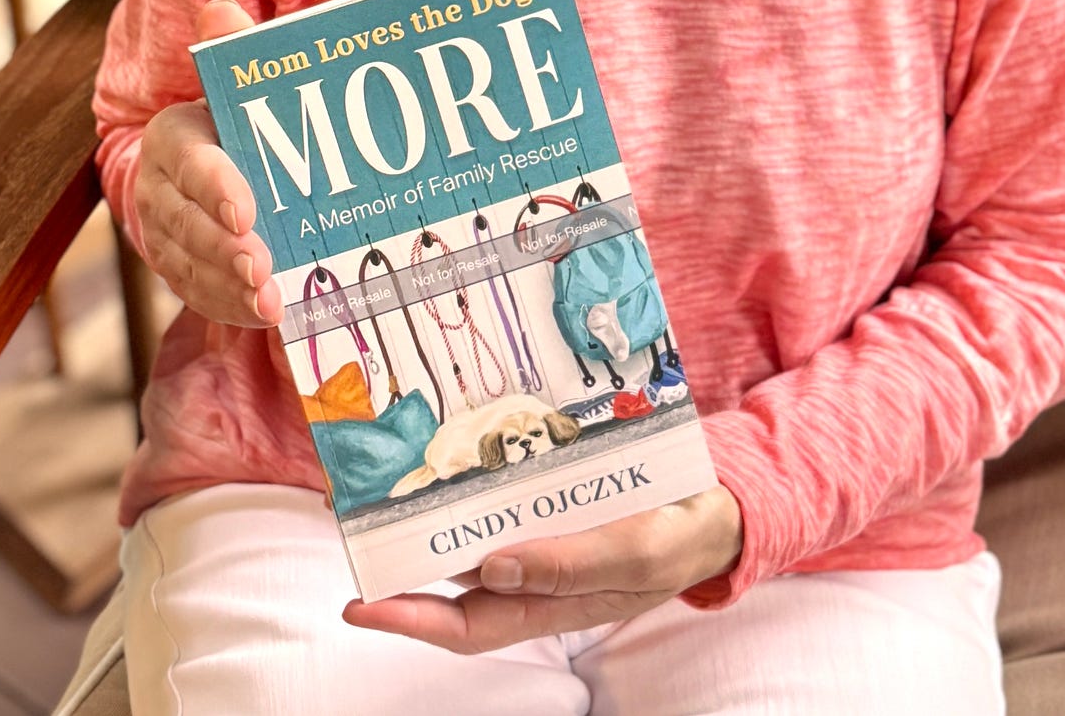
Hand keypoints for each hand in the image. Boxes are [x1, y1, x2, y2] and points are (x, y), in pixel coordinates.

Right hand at [134, 0, 283, 327]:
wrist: (215, 157)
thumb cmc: (241, 114)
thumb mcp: (240, 81)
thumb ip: (235, 49)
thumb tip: (221, 10)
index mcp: (172, 137)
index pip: (190, 162)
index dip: (215, 187)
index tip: (247, 210)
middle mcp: (157, 190)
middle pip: (187, 223)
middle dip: (224, 248)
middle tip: (262, 267)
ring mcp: (165, 235)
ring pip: (192, 266)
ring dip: (231, 288)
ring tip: (271, 303)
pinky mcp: (181, 271)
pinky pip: (200, 294)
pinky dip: (232, 308)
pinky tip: (268, 316)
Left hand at [343, 485, 742, 651]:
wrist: (714, 504)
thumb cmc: (676, 536)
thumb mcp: (636, 554)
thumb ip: (568, 566)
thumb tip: (492, 570)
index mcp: (548, 602)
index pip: (467, 624)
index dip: (410, 618)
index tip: (358, 602)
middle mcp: (531, 572)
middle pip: (451, 581)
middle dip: (399, 560)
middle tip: (350, 520)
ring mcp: (537, 531)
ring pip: (468, 531)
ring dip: (426, 510)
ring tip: (383, 475)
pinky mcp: (549, 493)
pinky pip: (498, 492)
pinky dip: (469, 474)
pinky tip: (449, 439)